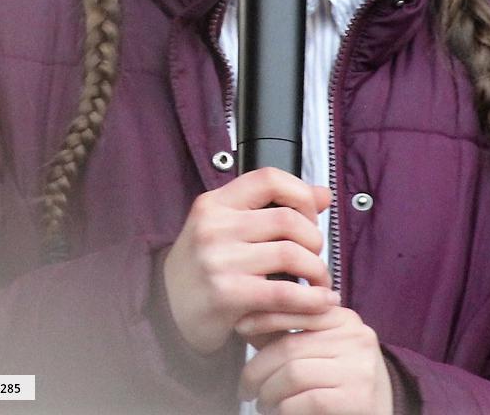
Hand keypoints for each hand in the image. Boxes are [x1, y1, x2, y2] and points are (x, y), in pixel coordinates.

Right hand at [163, 167, 335, 354]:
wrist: (166, 311)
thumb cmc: (205, 266)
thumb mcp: (229, 228)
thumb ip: (273, 208)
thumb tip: (323, 195)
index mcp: (214, 203)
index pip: (268, 178)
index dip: (300, 193)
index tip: (310, 216)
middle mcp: (214, 226)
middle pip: (287, 219)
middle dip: (314, 239)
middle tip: (316, 256)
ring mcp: (218, 260)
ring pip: (291, 253)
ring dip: (317, 270)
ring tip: (320, 281)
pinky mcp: (227, 295)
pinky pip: (284, 293)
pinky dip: (311, 299)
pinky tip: (322, 302)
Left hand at [237, 306, 393, 414]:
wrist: (382, 412)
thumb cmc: (342, 382)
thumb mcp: (319, 350)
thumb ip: (289, 335)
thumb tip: (246, 322)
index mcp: (345, 318)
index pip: (298, 308)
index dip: (265, 317)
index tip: (240, 327)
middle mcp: (356, 337)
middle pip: (289, 346)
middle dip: (258, 369)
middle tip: (246, 388)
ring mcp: (359, 367)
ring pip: (293, 373)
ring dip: (268, 393)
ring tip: (262, 404)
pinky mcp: (357, 398)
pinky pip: (305, 400)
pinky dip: (284, 409)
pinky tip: (279, 413)